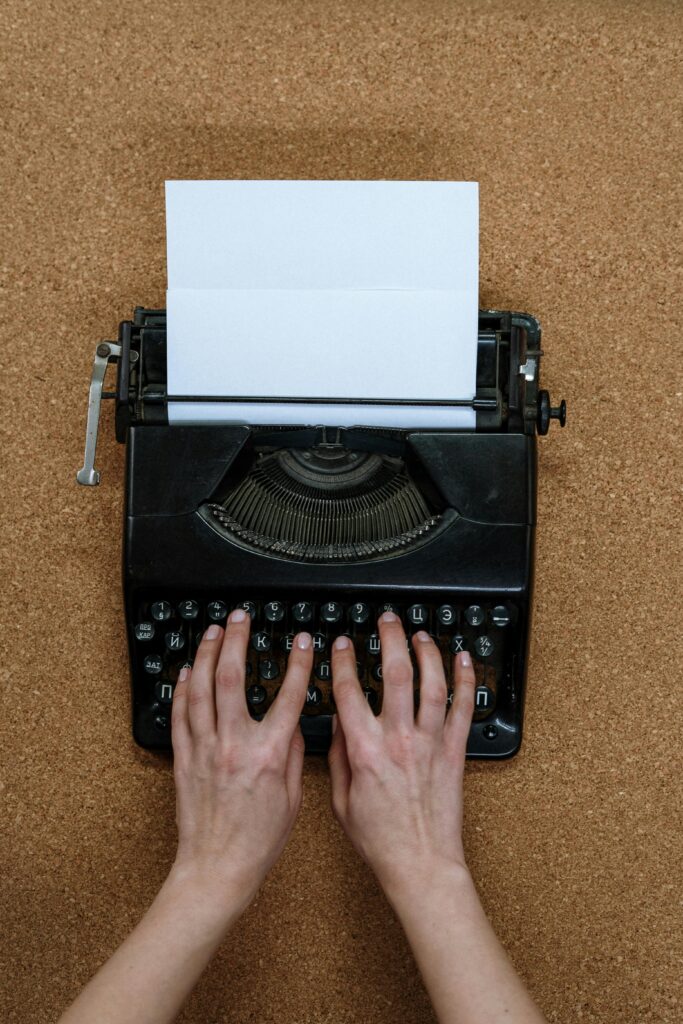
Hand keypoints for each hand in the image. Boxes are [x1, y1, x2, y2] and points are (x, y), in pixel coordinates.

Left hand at [169, 610, 312, 912]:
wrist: (218, 869)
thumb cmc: (258, 841)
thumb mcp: (294, 798)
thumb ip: (295, 754)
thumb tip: (293, 723)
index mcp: (270, 754)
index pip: (288, 695)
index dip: (298, 663)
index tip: (301, 642)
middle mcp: (235, 745)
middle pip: (233, 678)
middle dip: (237, 641)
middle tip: (240, 619)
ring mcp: (206, 749)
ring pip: (201, 689)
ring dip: (207, 655)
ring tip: (213, 632)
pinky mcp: (185, 759)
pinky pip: (181, 715)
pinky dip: (184, 689)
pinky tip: (188, 671)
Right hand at [328, 611, 475, 895]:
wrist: (421, 865)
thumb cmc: (380, 840)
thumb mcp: (341, 800)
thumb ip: (339, 755)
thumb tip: (339, 722)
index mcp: (365, 751)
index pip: (349, 691)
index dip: (343, 661)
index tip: (343, 644)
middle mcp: (399, 740)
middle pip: (395, 674)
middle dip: (390, 639)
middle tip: (388, 620)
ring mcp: (430, 744)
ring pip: (432, 684)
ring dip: (427, 653)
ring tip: (421, 635)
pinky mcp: (454, 753)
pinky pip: (464, 709)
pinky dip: (466, 681)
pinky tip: (463, 660)